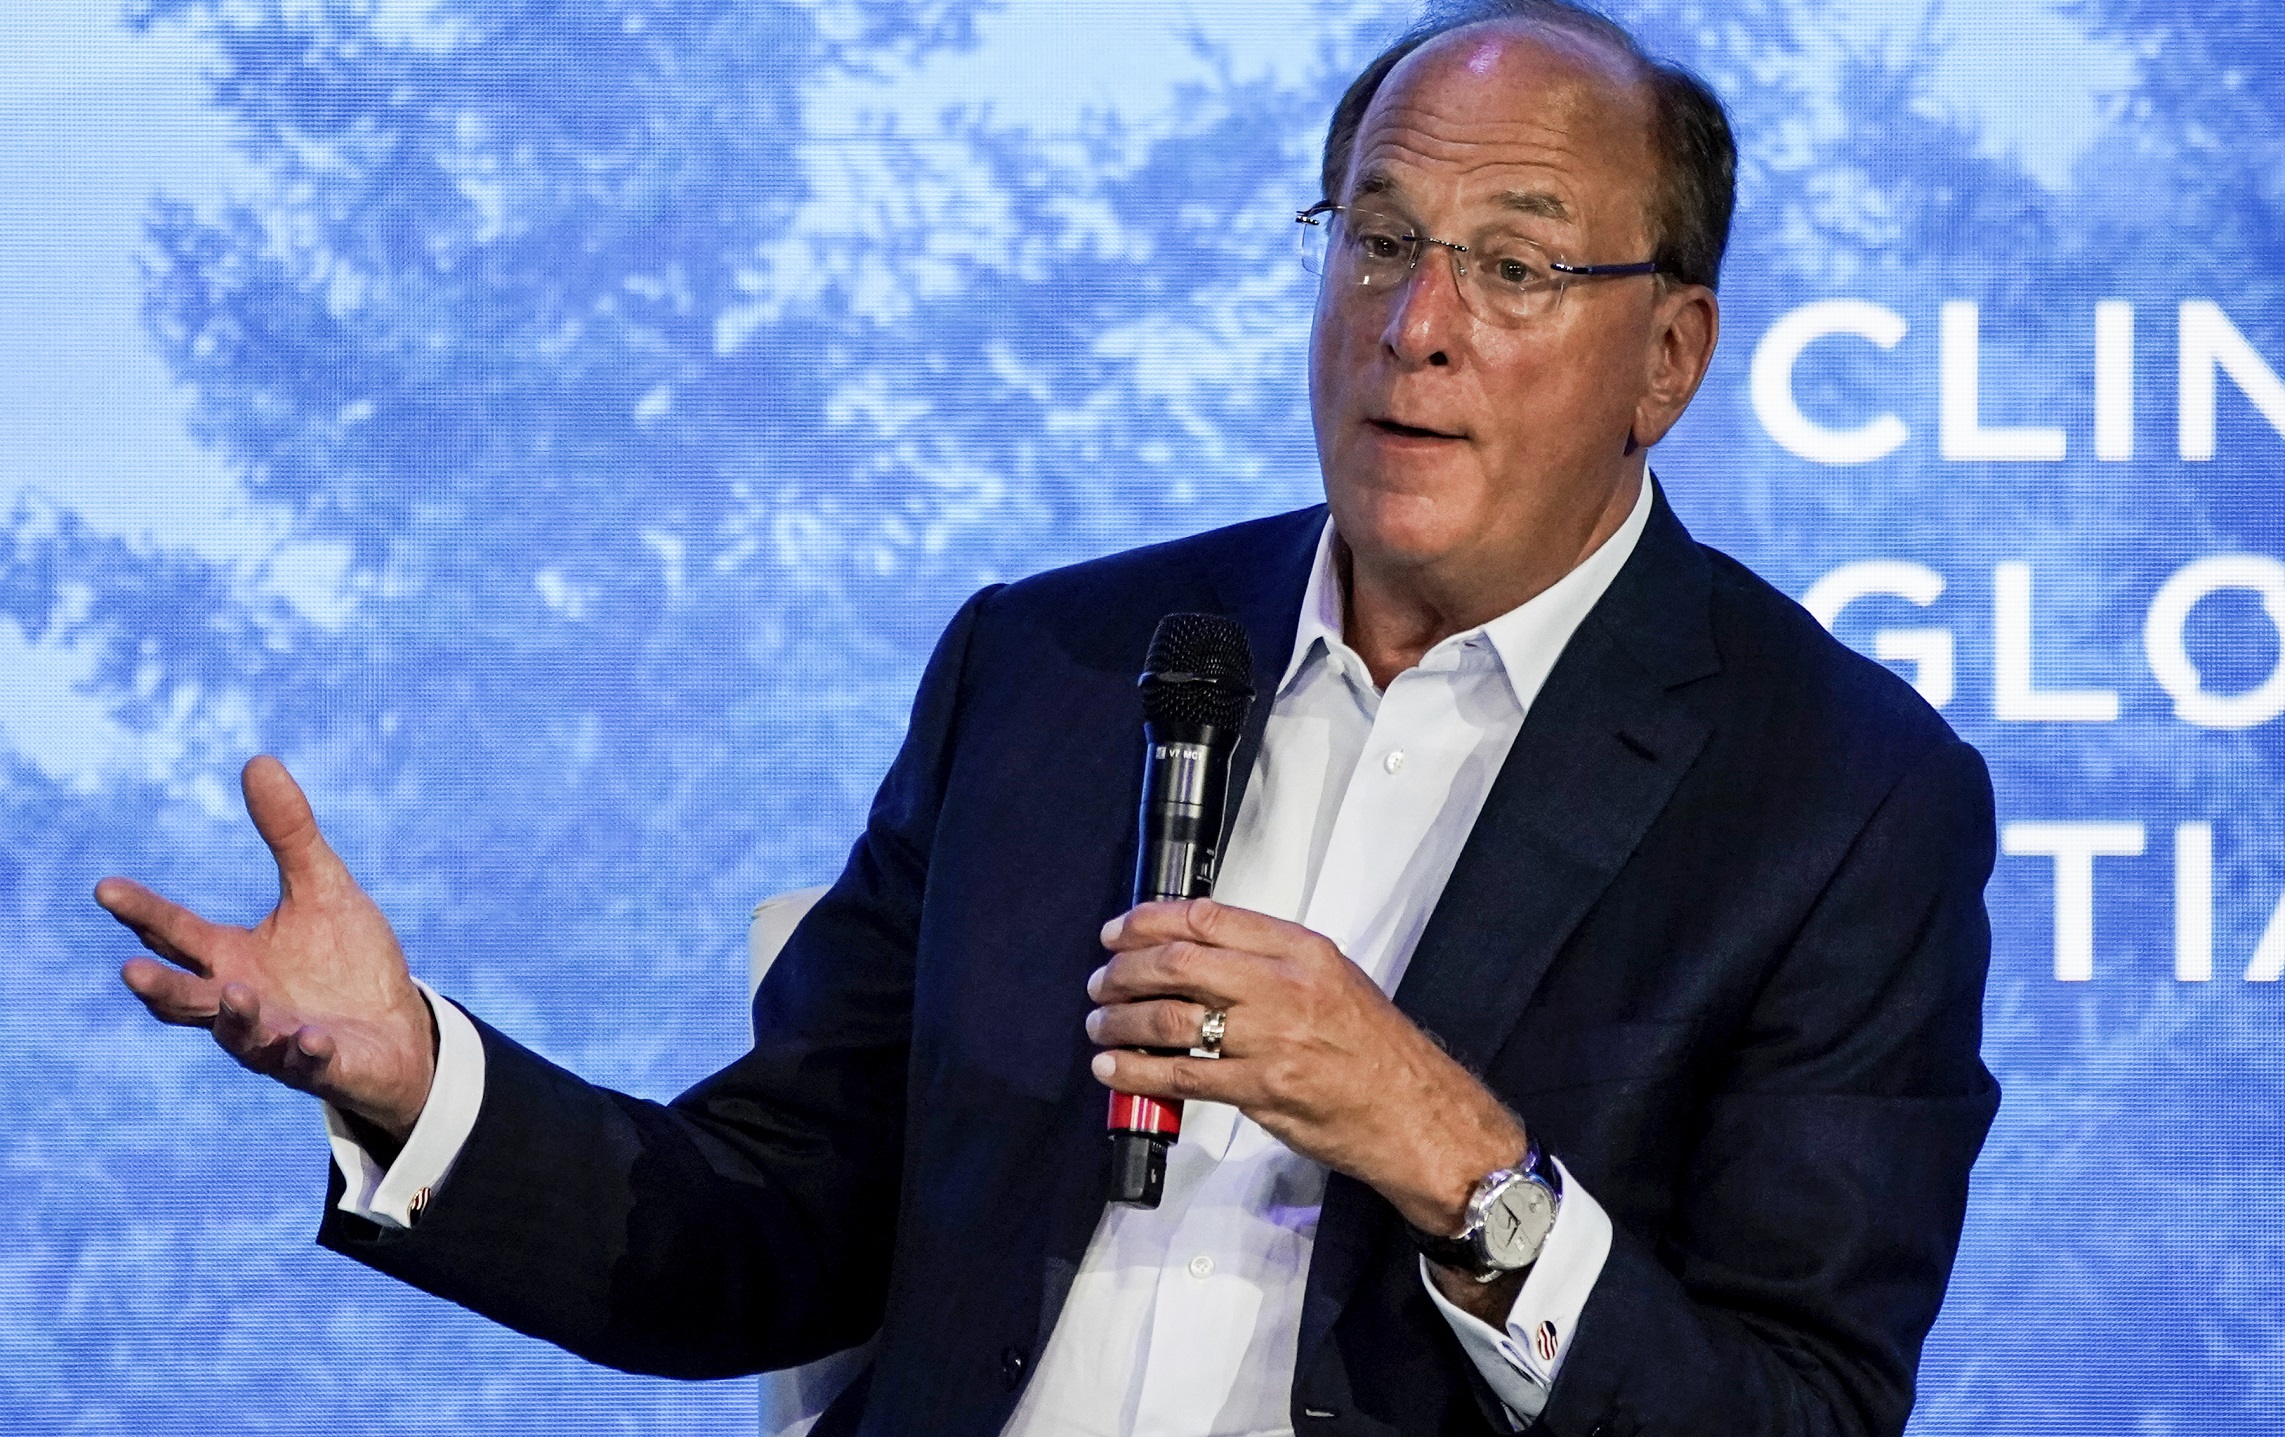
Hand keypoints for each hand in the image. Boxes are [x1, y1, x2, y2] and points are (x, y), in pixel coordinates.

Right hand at [96, 756, 436, 1142]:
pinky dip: (306, 1050)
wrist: (397, 1029)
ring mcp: (277, 1041)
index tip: (106, 888)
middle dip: (160, 986)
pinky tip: (312, 1035)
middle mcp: (241, 1002)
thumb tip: (257, 760)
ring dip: (236, 1015)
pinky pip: (307, 1062)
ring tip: (236, 991)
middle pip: (185, 997)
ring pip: (240, 1035)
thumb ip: (289, 833)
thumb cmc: (346, 961)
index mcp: (232, 958)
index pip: (175, 933)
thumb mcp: (322, 888)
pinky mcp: (320, 1066)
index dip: (141, 911)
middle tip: (132, 970)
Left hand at [1086, 898, 1528, 1241]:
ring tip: (1100, 1026)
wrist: (1418, 1115)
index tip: (1118, 932)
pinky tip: (1115, 1069)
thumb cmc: (1377, 1053)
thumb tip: (1197, 955)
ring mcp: (1273, 1038)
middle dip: (1124, 970)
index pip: (1207, 918)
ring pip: (1170, 1019)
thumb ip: (1270, 963)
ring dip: (1121, 1022)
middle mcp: (1285, 986)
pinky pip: (1181, 1076)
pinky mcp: (1262, 1089)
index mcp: (1302, 950)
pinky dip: (1137, 1072)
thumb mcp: (1333, 981)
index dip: (1148, 922)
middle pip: (1178, 962)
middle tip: (1101, 982)